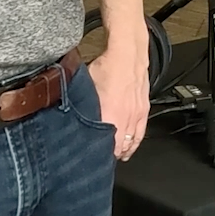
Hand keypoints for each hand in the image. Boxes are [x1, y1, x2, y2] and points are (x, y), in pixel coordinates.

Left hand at [87, 41, 150, 160]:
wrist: (128, 54)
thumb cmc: (108, 67)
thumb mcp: (87, 88)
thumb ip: (83, 106)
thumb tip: (70, 116)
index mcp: (111, 115)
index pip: (107, 146)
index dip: (99, 156)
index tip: (92, 161)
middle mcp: (126, 118)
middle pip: (119, 147)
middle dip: (110, 156)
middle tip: (100, 161)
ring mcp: (137, 115)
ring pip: (131, 142)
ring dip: (123, 151)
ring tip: (115, 158)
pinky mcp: (144, 109)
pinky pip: (141, 132)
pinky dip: (135, 142)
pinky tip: (130, 148)